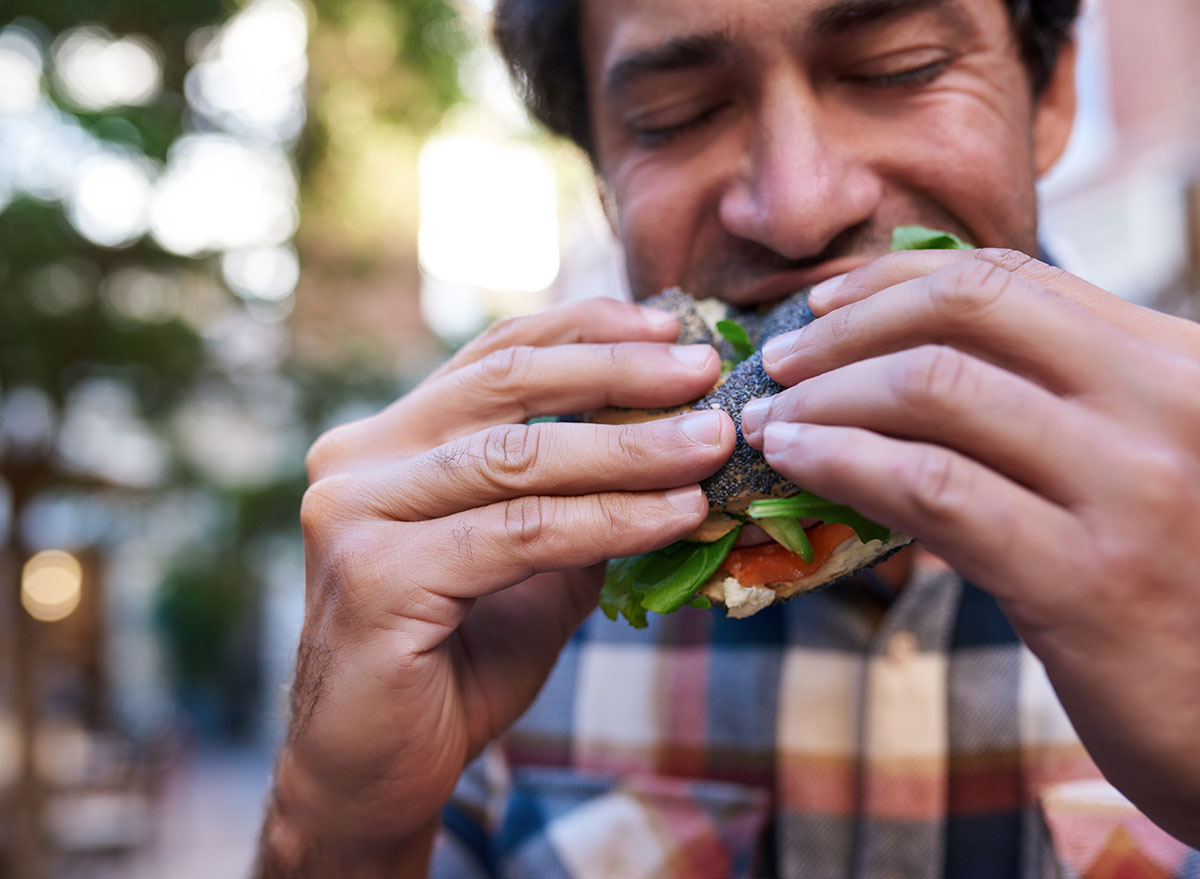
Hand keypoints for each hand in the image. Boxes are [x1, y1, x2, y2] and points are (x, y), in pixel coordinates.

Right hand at [258, 299, 734, 875]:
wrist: (376, 774)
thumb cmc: (456, 663)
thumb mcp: (533, 562)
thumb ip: (581, 498)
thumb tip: (680, 441)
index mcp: (388, 440)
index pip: (494, 357)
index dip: (586, 331)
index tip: (671, 326)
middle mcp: (357, 460)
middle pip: (506, 386)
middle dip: (619, 372)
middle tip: (706, 372)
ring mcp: (354, 514)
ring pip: (518, 457)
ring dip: (631, 447)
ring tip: (711, 443)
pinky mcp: (375, 577)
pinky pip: (519, 533)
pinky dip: (610, 519)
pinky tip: (676, 514)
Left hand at [740, 249, 1199, 843]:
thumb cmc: (1171, 585)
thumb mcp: (1137, 463)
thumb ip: (1054, 404)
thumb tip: (900, 362)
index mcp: (1176, 363)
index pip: (1012, 279)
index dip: (896, 281)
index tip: (824, 304)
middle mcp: (1165, 405)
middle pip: (968, 310)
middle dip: (848, 326)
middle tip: (779, 359)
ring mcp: (1131, 489)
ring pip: (936, 391)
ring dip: (825, 396)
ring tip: (771, 419)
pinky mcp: (1083, 580)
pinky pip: (930, 488)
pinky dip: (842, 461)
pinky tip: (796, 462)